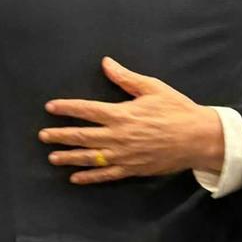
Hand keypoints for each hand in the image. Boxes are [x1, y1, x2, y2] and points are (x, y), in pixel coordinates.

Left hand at [38, 56, 223, 183]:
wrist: (198, 137)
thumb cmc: (176, 109)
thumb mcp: (152, 87)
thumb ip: (125, 78)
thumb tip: (106, 63)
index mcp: (121, 113)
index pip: (86, 110)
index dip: (66, 108)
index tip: (50, 107)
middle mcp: (118, 136)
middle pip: (82, 136)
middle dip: (60, 135)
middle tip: (42, 136)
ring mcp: (123, 155)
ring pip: (90, 157)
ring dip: (69, 157)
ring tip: (52, 158)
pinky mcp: (132, 169)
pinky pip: (106, 175)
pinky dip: (89, 177)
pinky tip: (75, 178)